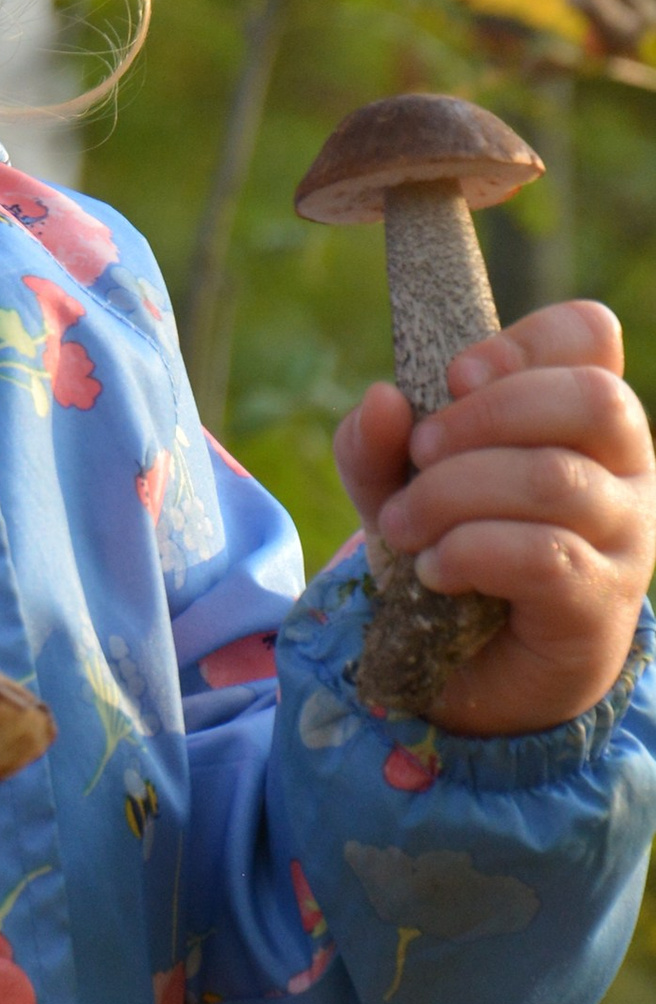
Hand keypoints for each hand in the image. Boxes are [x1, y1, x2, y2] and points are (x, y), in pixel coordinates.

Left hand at [334, 299, 655, 735]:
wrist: (476, 668)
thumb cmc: (454, 550)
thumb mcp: (400, 486)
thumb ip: (378, 444)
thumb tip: (381, 400)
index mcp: (582, 418)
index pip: (591, 336)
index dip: (526, 341)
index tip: (456, 376)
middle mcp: (624, 468)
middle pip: (593, 399)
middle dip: (485, 415)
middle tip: (420, 453)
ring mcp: (624, 538)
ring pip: (555, 480)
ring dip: (454, 494)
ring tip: (404, 524)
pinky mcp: (601, 604)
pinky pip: (546, 557)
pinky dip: (471, 553)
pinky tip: (435, 570)